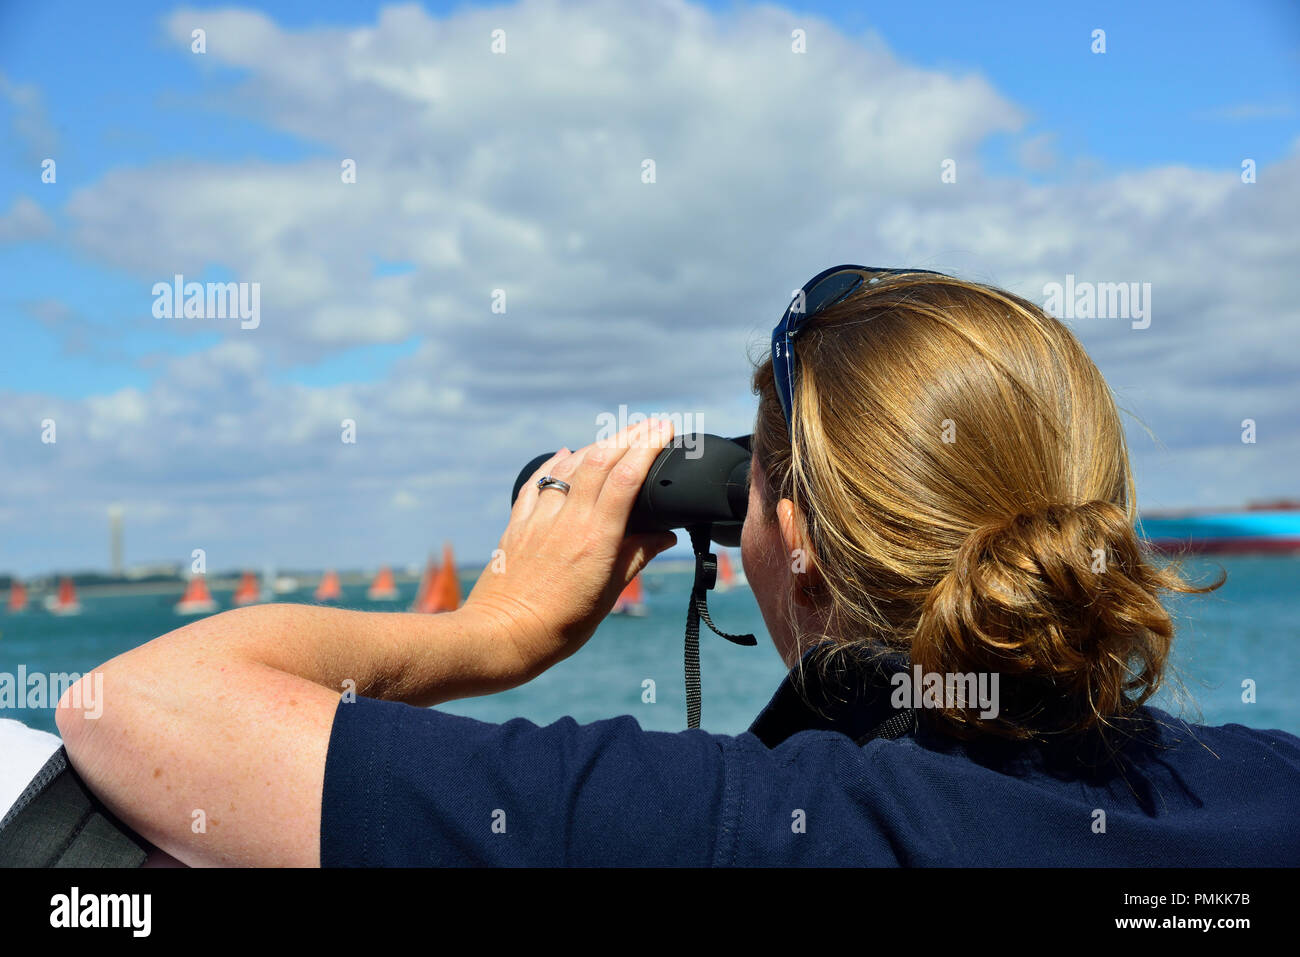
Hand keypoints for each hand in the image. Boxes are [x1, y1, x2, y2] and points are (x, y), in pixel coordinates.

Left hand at [460, 418, 678, 685]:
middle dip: (629, 435)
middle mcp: (567, 520)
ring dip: (596, 445)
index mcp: (596, 539)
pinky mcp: (517, 524)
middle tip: (651, 423)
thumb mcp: (608, 596)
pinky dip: (557, 462)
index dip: (648, 447)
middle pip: (600, 460)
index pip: (626, 478)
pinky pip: (538, 482)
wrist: (501, 638)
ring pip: (569, 465)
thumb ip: (636, 557)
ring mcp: (539, 519)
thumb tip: (665, 535)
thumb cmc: (559, 627)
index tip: (666, 429)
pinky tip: (566, 453)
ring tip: (617, 437)